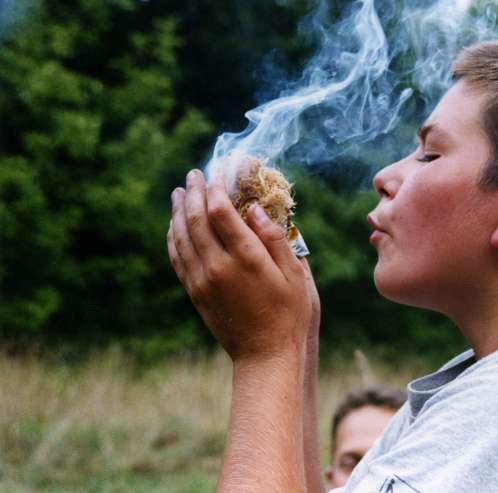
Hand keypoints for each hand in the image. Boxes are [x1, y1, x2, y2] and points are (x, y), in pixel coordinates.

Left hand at [167, 169, 314, 362]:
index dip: (216, 188)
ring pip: (181, 236)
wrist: (266, 354)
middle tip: (193, 175)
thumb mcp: (295, 274)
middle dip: (193, 192)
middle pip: (196, 219)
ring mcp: (203, 281)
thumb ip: (275, 239)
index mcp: (247, 258)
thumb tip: (255, 208)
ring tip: (178, 193)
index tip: (217, 172)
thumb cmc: (290, 313)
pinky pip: (177, 257)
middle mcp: (219, 266)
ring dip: (177, 211)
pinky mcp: (196, 293)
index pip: (222, 212)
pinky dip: (173, 236)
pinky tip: (174, 226)